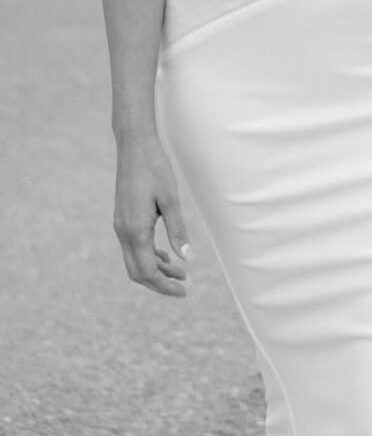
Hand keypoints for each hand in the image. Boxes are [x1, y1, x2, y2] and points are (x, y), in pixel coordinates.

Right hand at [113, 133, 190, 296]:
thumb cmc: (155, 168)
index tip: (184, 290)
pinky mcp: (123, 219)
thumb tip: (187, 259)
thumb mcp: (171, 198)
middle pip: (138, 272)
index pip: (147, 271)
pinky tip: (166, 254)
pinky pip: (133, 247)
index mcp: (135, 230)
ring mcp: (121, 226)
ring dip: (156, 269)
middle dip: (160, 282)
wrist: (134, 145)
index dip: (164, 285)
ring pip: (135, 260)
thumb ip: (177, 229)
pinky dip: (149, 255)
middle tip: (184, 286)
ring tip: (181, 271)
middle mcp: (123, 231)